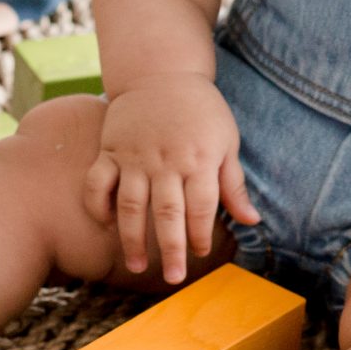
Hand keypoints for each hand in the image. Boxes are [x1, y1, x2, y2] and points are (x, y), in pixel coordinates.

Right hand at [82, 71, 259, 283]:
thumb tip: (252, 221)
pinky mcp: (111, 149)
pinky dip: (98, 204)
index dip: (201, 234)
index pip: (200, 206)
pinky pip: (98, 182)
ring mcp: (135, 156)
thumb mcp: (226, 141)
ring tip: (136, 266)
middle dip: (171, 249)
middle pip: (167, 212)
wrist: (161, 71)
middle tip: (174, 278)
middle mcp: (166, 161)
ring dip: (132, 238)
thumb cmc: (200, 109)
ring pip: (131, 205)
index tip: (201, 253)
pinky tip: (104, 224)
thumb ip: (234, 184)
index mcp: (199, 159)